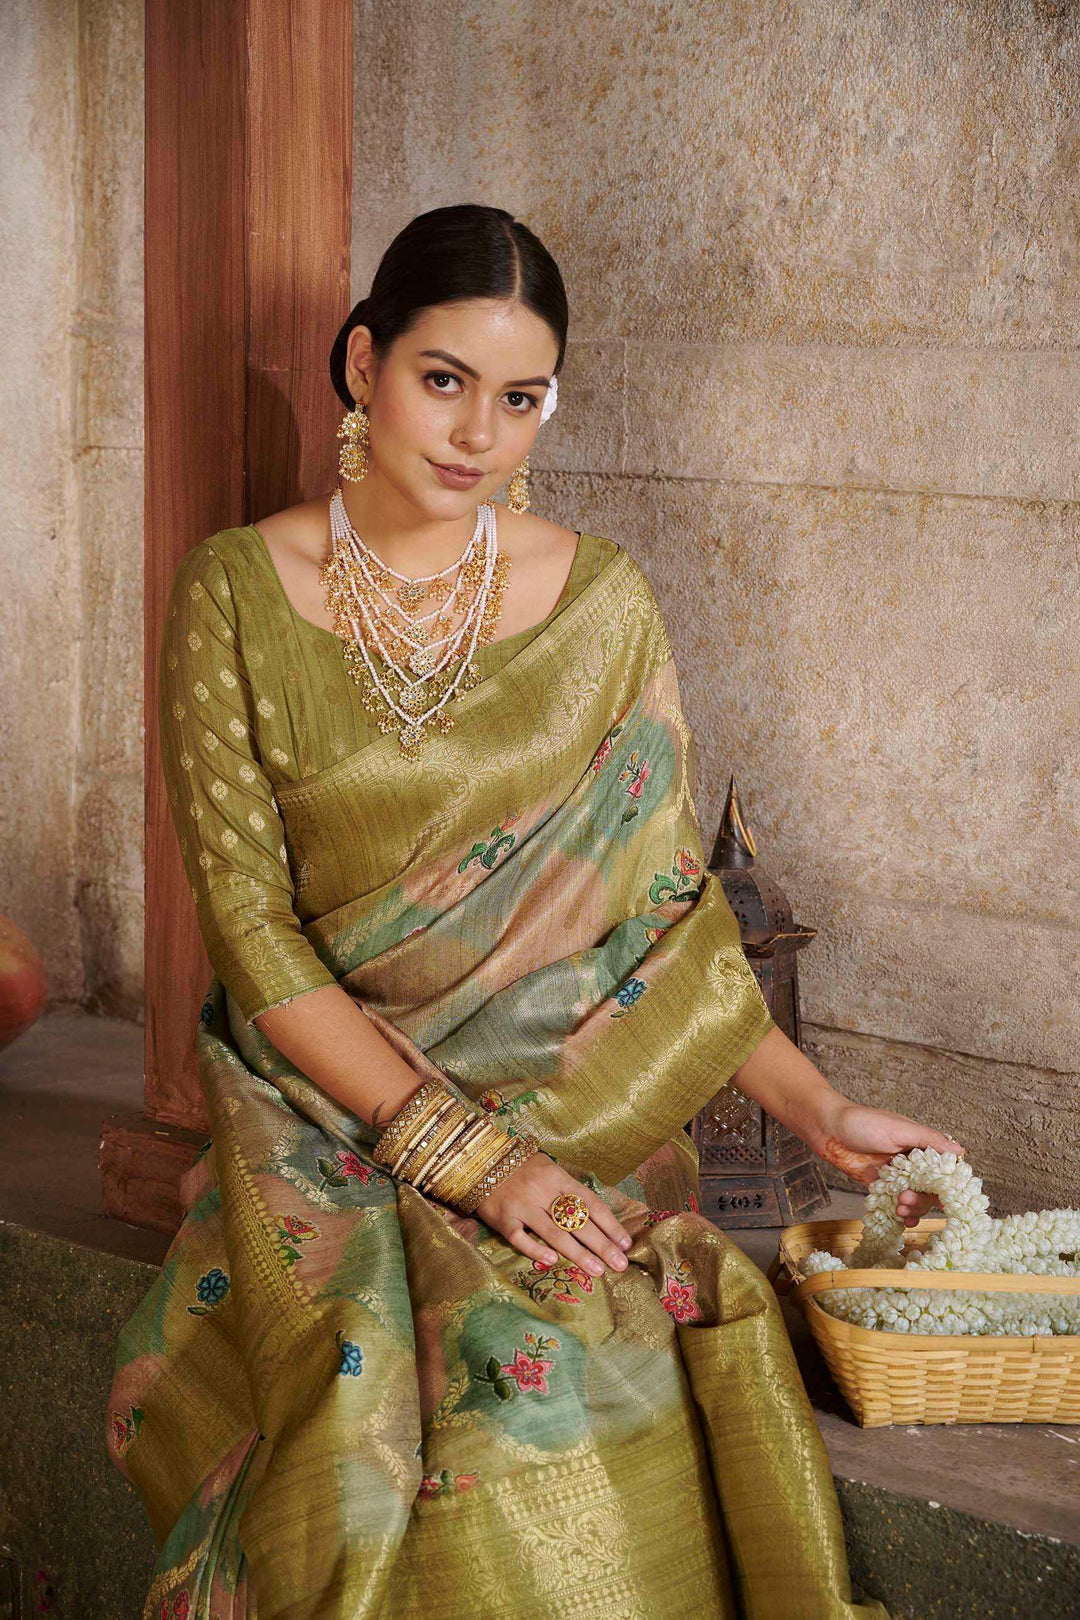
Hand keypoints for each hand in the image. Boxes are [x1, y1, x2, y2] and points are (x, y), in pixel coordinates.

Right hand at [473, 1149, 633, 1276]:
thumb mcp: (548, 1169)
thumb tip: (595, 1215)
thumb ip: (567, 1190)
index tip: (626, 1243)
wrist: (480, 1162)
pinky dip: (535, 1249)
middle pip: (578, 1221)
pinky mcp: (503, 1218)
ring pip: (554, 1233)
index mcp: (558, 1177)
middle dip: (603, 1244)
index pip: (591, 1203)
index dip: (610, 1224)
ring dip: (578, 1254)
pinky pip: (520, 1237)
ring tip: (598, 1270)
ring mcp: (522, 1205)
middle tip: (620, 1264)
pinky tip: (551, 1260)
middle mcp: (543, 1191)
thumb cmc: (520, 1168)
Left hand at [817, 1098, 965, 1227]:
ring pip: (916, 1199)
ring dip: (913, 1208)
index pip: (945, 1168)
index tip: (947, 1197)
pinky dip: (902, 1214)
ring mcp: (897, 1175)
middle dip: (924, 1199)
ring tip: (899, 1208)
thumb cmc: (862, 1122)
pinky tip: (901, 1220)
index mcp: (921, 1144)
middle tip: (907, 1199)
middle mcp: (912, 1162)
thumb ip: (928, 1140)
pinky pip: (897, 1204)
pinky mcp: (881, 1186)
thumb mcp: (898, 1128)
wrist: (827, 1130)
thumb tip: (960, 1151)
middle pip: (931, 1189)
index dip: (948, 1183)